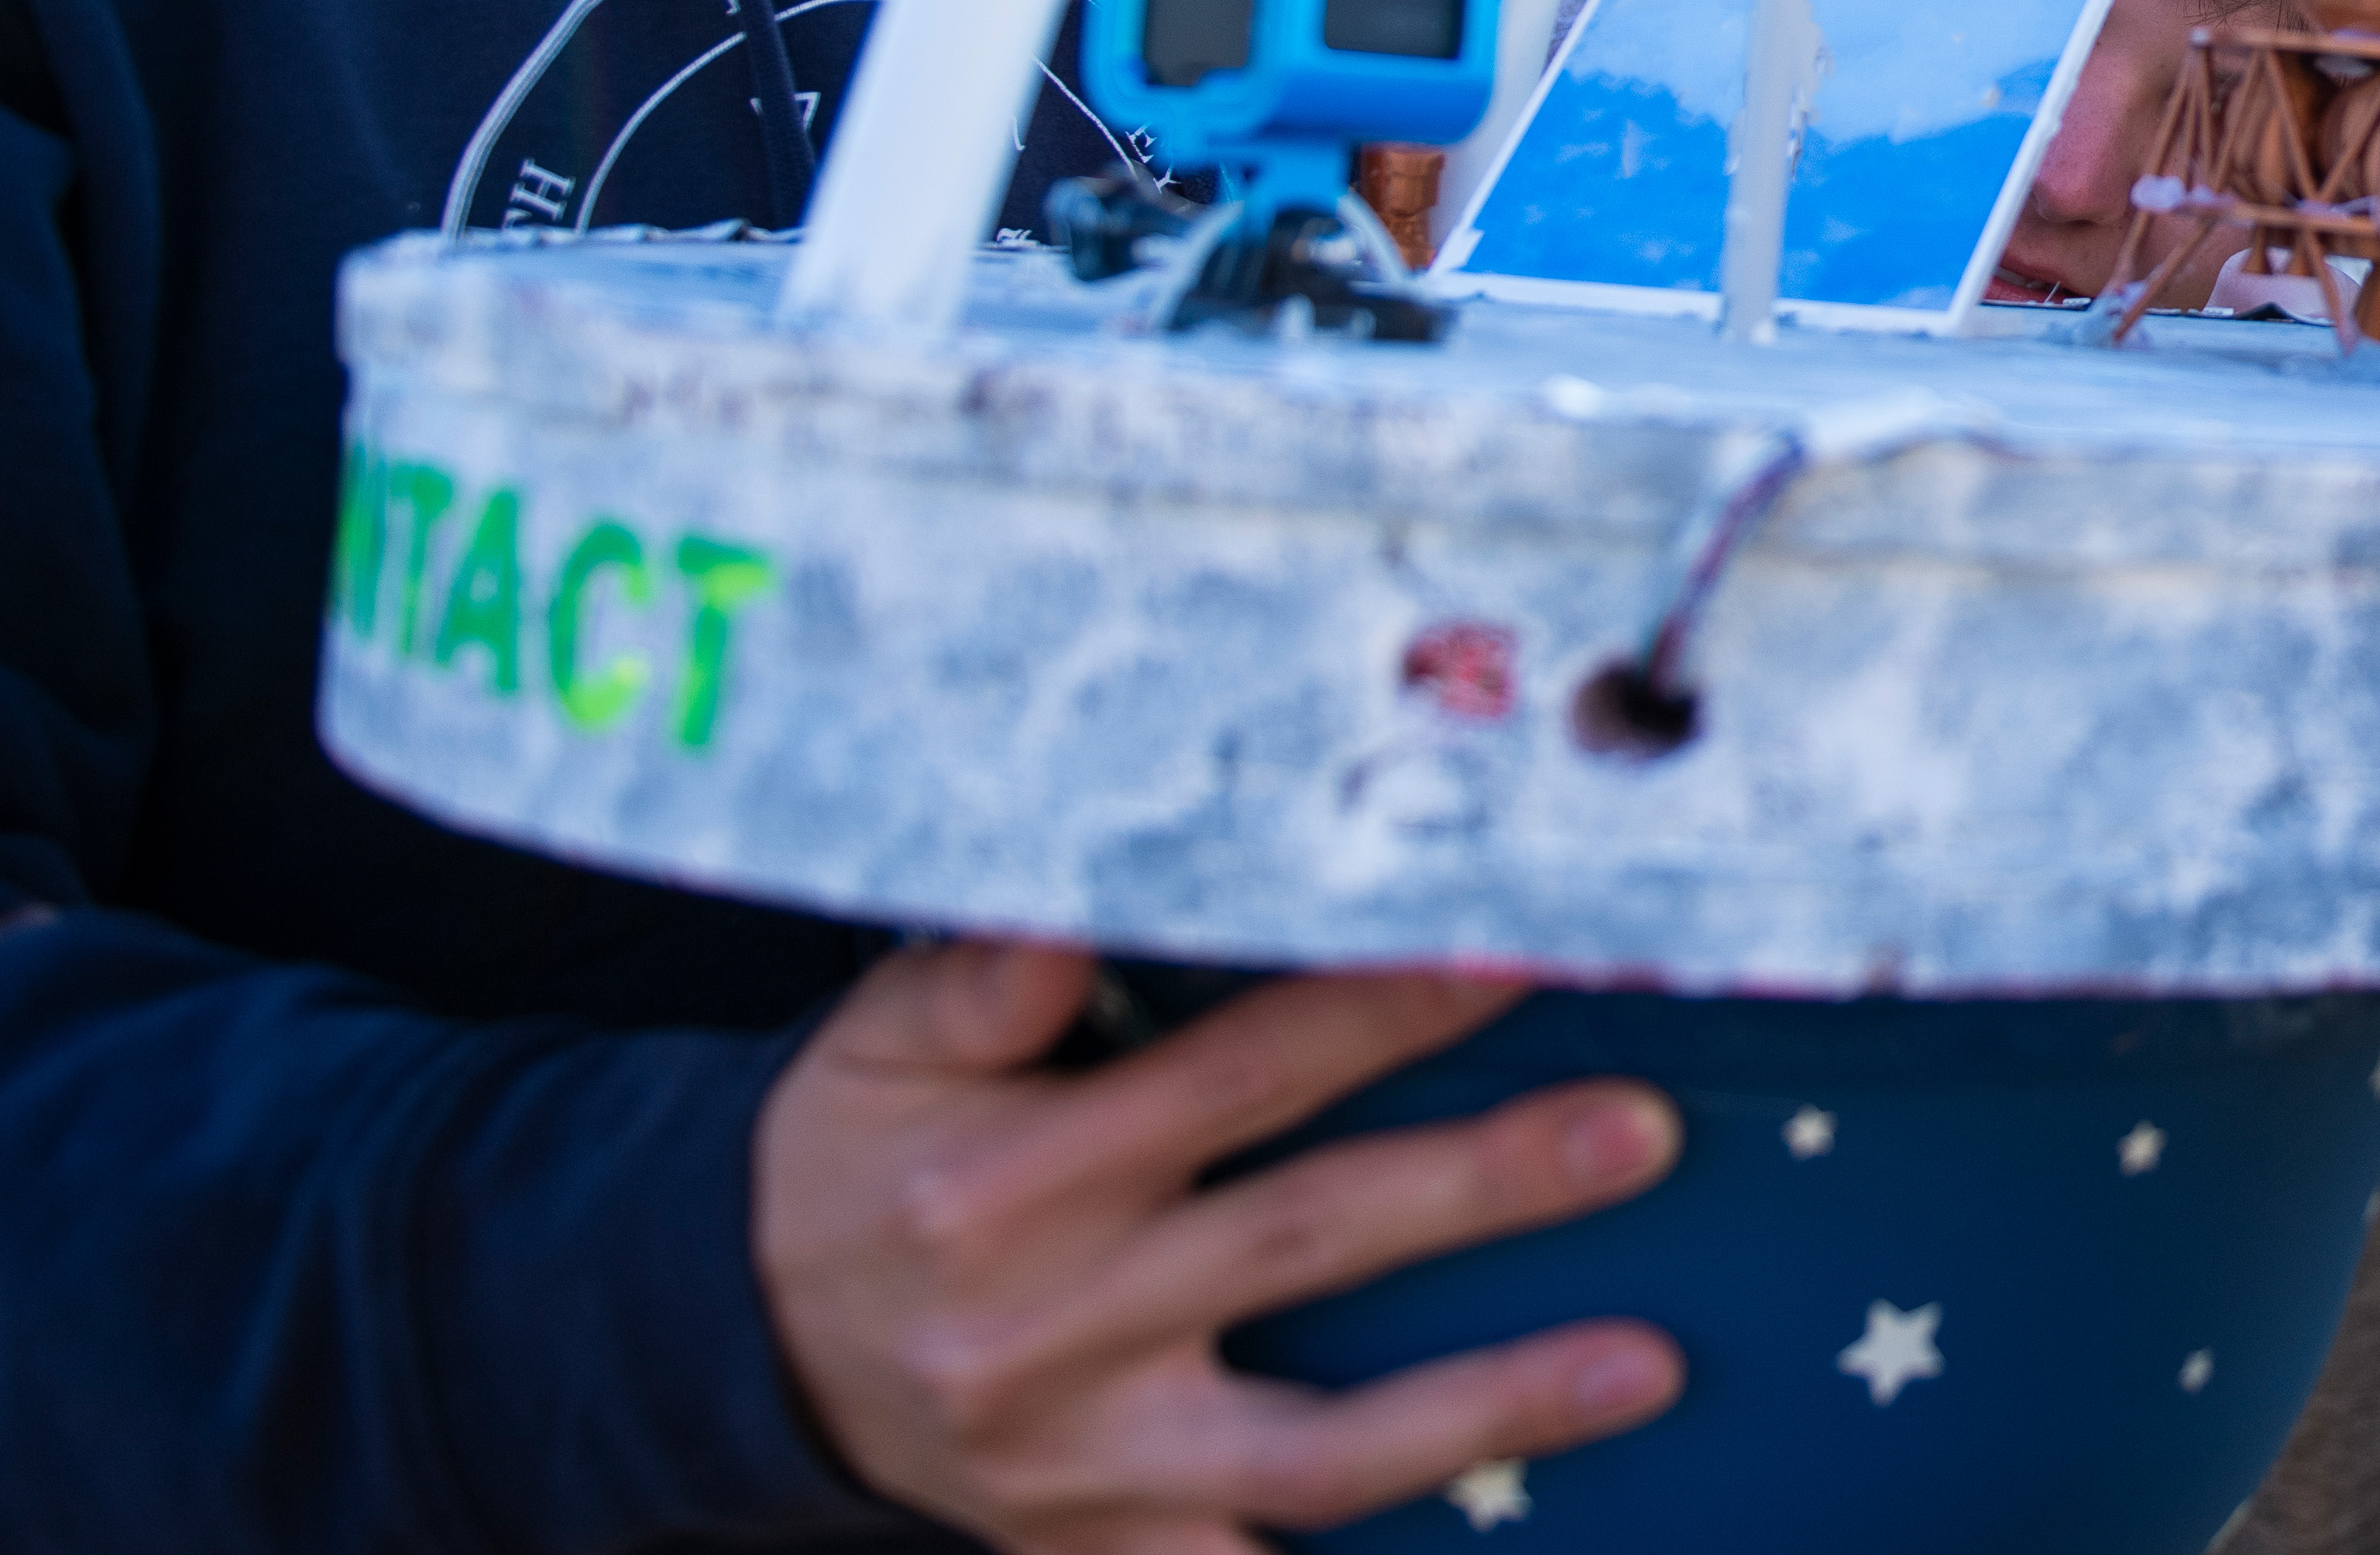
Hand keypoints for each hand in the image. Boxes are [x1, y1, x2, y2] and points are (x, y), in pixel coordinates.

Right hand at [760, 939, 1683, 1553]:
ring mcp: (1085, 1462)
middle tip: (1639, 1129)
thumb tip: (1083, 890)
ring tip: (1647, 1363)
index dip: (1388, 1007)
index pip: (1242, 1069)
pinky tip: (1516, 1549)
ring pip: (1316, 1446)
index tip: (1522, 949)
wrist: (732, 1347)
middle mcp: (1055, 1326)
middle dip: (1484, 1187)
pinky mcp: (1092, 1552)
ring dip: (1491, 1405)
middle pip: (1308, 1240)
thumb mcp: (884, 1044)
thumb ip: (988, 971)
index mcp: (1014, 1176)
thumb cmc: (859, 1156)